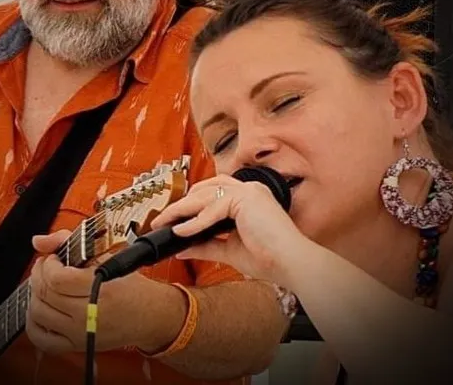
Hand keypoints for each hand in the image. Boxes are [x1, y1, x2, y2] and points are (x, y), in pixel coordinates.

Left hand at [25, 230, 163, 354]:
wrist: (149, 314)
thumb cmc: (131, 285)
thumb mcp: (107, 256)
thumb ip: (70, 242)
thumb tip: (39, 240)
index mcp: (101, 287)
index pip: (57, 278)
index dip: (48, 264)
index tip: (53, 257)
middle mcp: (89, 313)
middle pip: (45, 294)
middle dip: (39, 274)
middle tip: (46, 266)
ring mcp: (80, 332)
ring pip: (38, 315)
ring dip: (35, 295)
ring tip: (44, 284)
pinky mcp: (76, 345)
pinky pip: (41, 338)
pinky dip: (34, 322)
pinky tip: (42, 308)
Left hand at [151, 174, 300, 283]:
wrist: (291, 264)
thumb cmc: (269, 257)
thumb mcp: (230, 250)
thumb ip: (207, 245)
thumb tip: (182, 248)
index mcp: (248, 198)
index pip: (213, 192)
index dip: (191, 203)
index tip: (173, 218)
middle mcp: (248, 189)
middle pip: (205, 190)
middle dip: (181, 204)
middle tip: (161, 219)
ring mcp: (248, 191)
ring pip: (206, 195)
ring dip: (182, 209)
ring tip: (164, 222)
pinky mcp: (246, 198)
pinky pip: (213, 209)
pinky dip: (195, 222)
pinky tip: (181, 231)